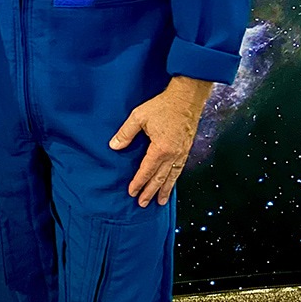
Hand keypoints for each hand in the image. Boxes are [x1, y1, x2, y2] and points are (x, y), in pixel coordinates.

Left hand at [109, 76, 211, 207]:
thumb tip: (114, 146)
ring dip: (165, 190)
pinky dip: (175, 179)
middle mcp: (173, 154)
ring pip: (172, 176)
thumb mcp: (139, 116)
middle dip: (151, 192)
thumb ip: (126, 133)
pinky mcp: (186, 148)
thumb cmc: (163, 105)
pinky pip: (180, 169)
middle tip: (143, 203)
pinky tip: (172, 182)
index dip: (139, 183)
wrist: (187, 97)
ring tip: (161, 201)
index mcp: (160, 149)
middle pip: (160, 178)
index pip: (147, 171)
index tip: (132, 192)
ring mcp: (182, 152)